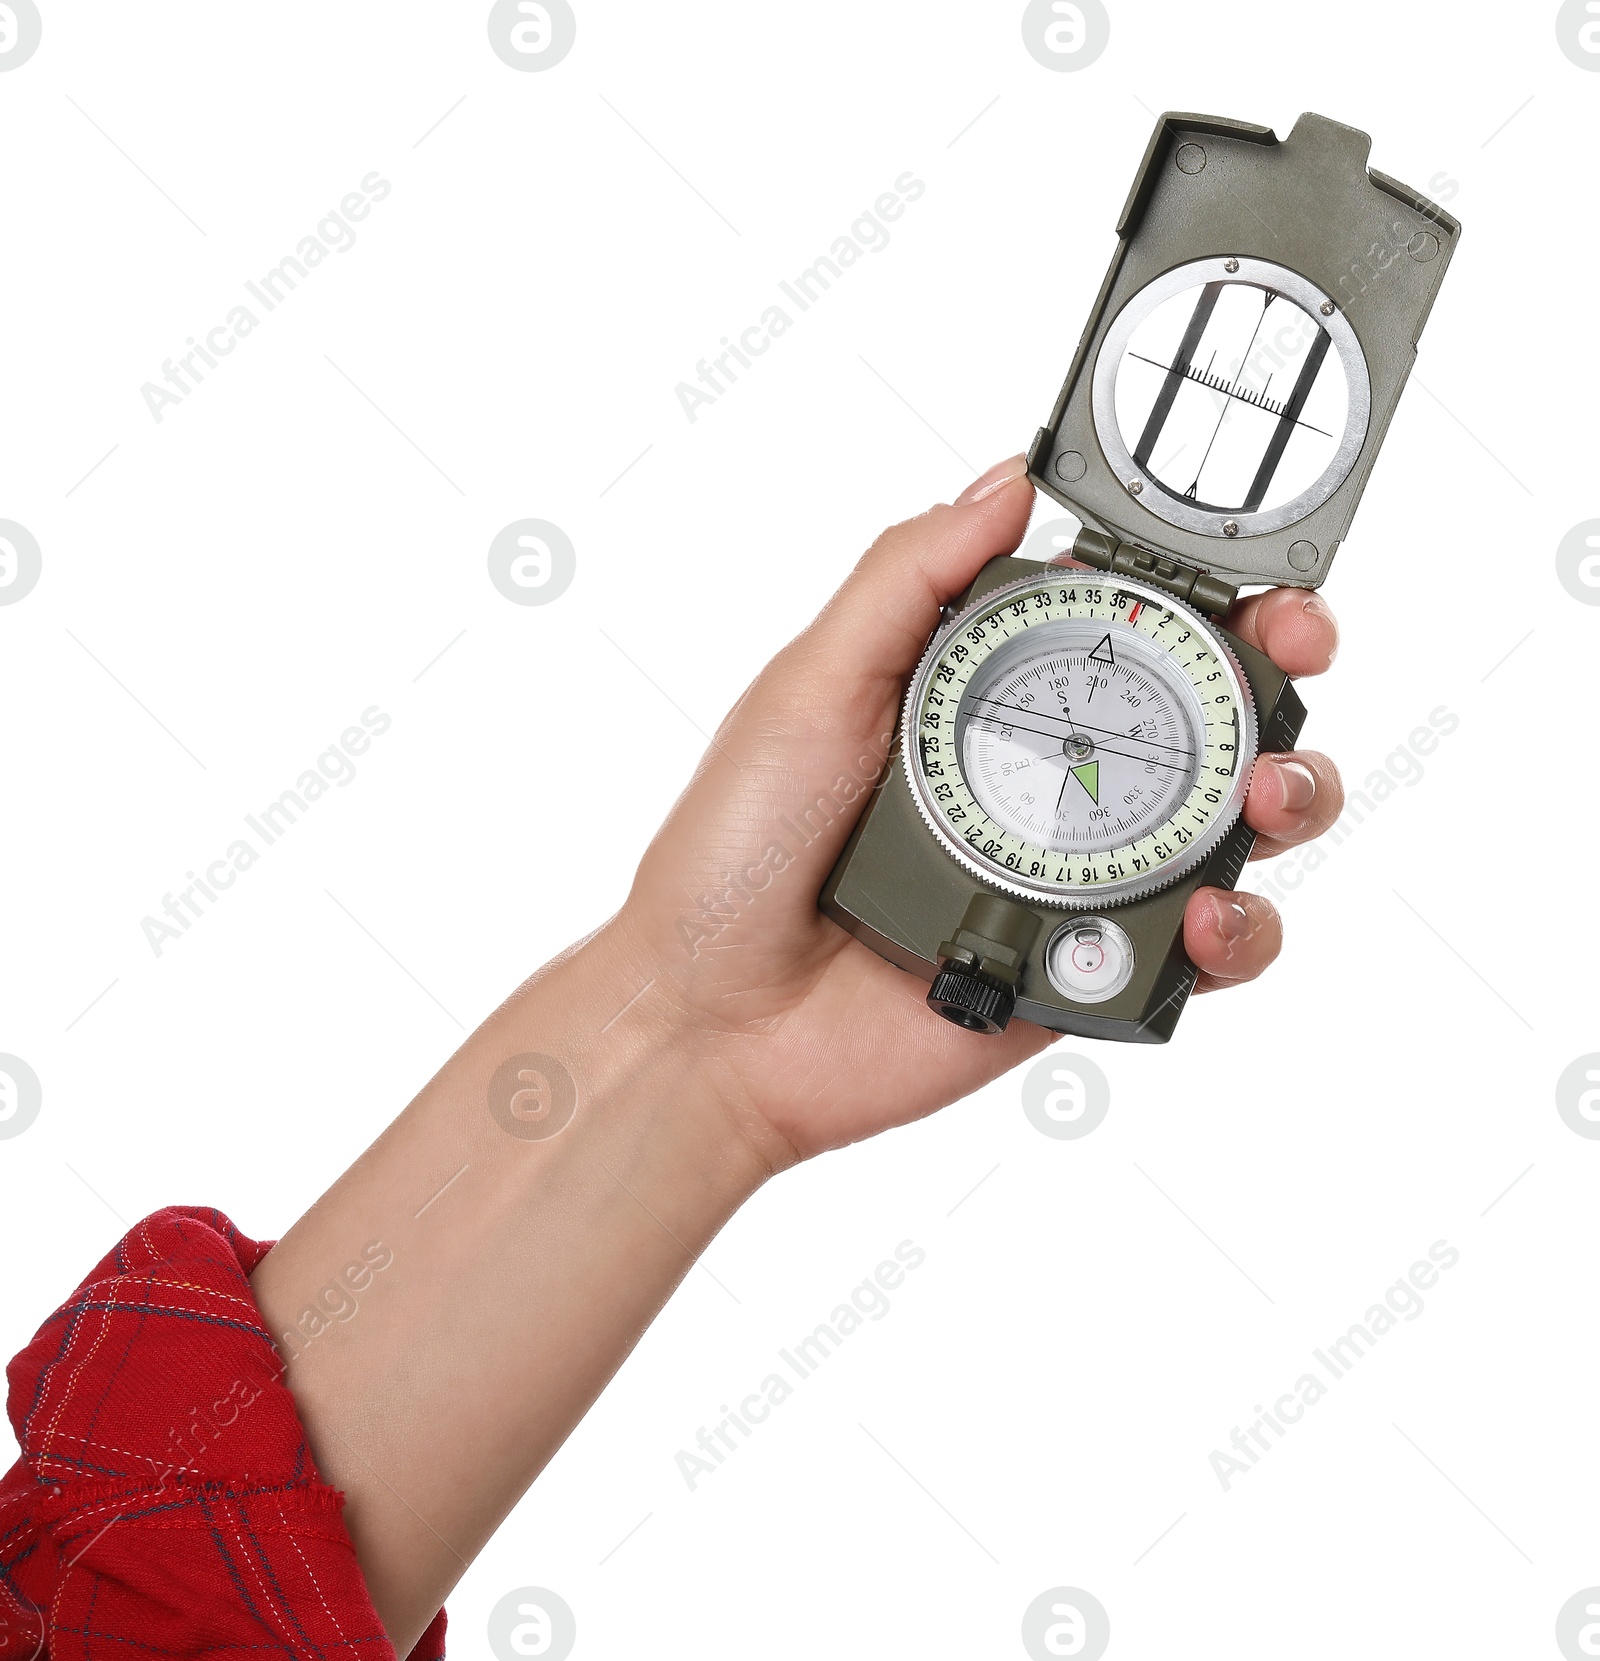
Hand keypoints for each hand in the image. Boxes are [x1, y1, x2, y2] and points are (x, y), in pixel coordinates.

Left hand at [617, 455, 1343, 1165]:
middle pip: (1207, 712)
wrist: (715, 1024)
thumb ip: (909, 580)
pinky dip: (1237, 936)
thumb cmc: (736, 853)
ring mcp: (1077, 877)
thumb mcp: (811, 688)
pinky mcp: (1087, 972)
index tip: (1257, 567)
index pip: (1124, 622)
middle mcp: (1048, 778)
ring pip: (1232, 826)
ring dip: (1288, 794)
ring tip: (1263, 797)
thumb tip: (1009, 480)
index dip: (1205, 588)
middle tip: (1292, 656)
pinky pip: (1201, 954)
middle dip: (1279, 675)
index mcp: (987, 695)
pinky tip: (1206, 921)